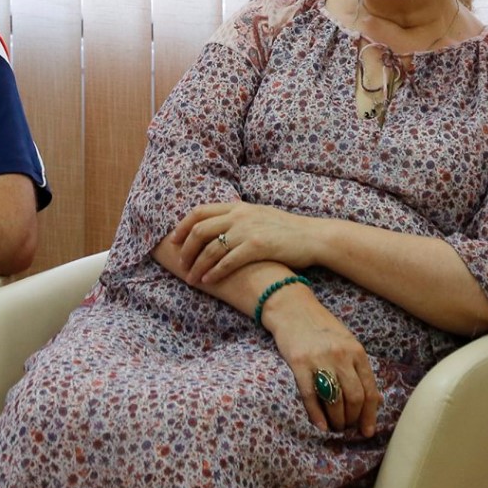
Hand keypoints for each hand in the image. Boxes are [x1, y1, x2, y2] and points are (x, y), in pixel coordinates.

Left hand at [172, 202, 323, 287]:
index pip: (199, 211)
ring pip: (211, 248)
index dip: (182, 227)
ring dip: (197, 266)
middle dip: (185, 250)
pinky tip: (208, 281)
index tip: (174, 241)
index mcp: (238, 206)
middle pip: (200, 230)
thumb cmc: (287, 229)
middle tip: (181, 265)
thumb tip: (224, 214)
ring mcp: (248, 230)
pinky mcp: (258, 246)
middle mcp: (240, 215)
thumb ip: (240, 215)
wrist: (313, 237)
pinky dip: (214, 272)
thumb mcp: (260, 214)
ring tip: (192, 279)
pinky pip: (228, 261)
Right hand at [261, 287, 379, 436]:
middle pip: (354, 397)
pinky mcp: (299, 363)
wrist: (292, 308)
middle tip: (347, 428)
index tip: (367, 431)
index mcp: (356, 351)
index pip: (369, 389)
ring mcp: (320, 359)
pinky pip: (310, 395)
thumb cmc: (322, 328)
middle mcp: (341, 355)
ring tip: (335, 427)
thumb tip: (376, 399)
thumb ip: (359, 369)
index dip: (370, 414)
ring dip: (337, 419)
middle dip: (352, 419)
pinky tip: (320, 425)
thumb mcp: (347, 343)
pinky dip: (317, 414)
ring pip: (335, 399)